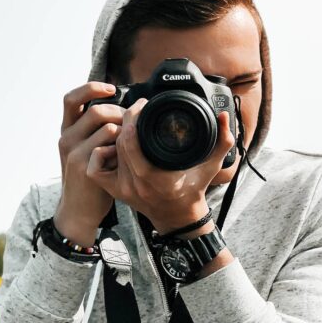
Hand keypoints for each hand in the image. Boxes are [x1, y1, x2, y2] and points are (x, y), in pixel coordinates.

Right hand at [55, 81, 125, 245]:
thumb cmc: (89, 178)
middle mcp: (66, 138)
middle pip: (96, 110)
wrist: (78, 210)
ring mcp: (74, 152)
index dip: (91, 88)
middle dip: (119, 113)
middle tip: (131, 124)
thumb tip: (120, 110)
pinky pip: (110, 146)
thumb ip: (95, 131)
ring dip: (124, 130)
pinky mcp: (85, 166)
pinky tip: (124, 156)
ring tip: (129, 142)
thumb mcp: (85, 150)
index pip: (72, 98)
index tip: (112, 89)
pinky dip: (122, 147)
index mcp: (67, 131)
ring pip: (106, 126)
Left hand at [86, 97, 236, 233]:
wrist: (179, 217)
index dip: (135, 118)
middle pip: (120, 142)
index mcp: (156, 177)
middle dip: (127, 119)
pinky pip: (96, 169)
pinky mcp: (116, 191)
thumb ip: (222, 141)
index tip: (144, 105)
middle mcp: (136, 183)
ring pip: (109, 151)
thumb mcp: (211, 165)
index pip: (132, 141)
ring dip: (116, 133)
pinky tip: (113, 145)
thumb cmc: (194, 189)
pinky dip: (100, 154)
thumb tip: (225, 117)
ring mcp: (123, 188)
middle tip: (138, 108)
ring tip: (128, 122)